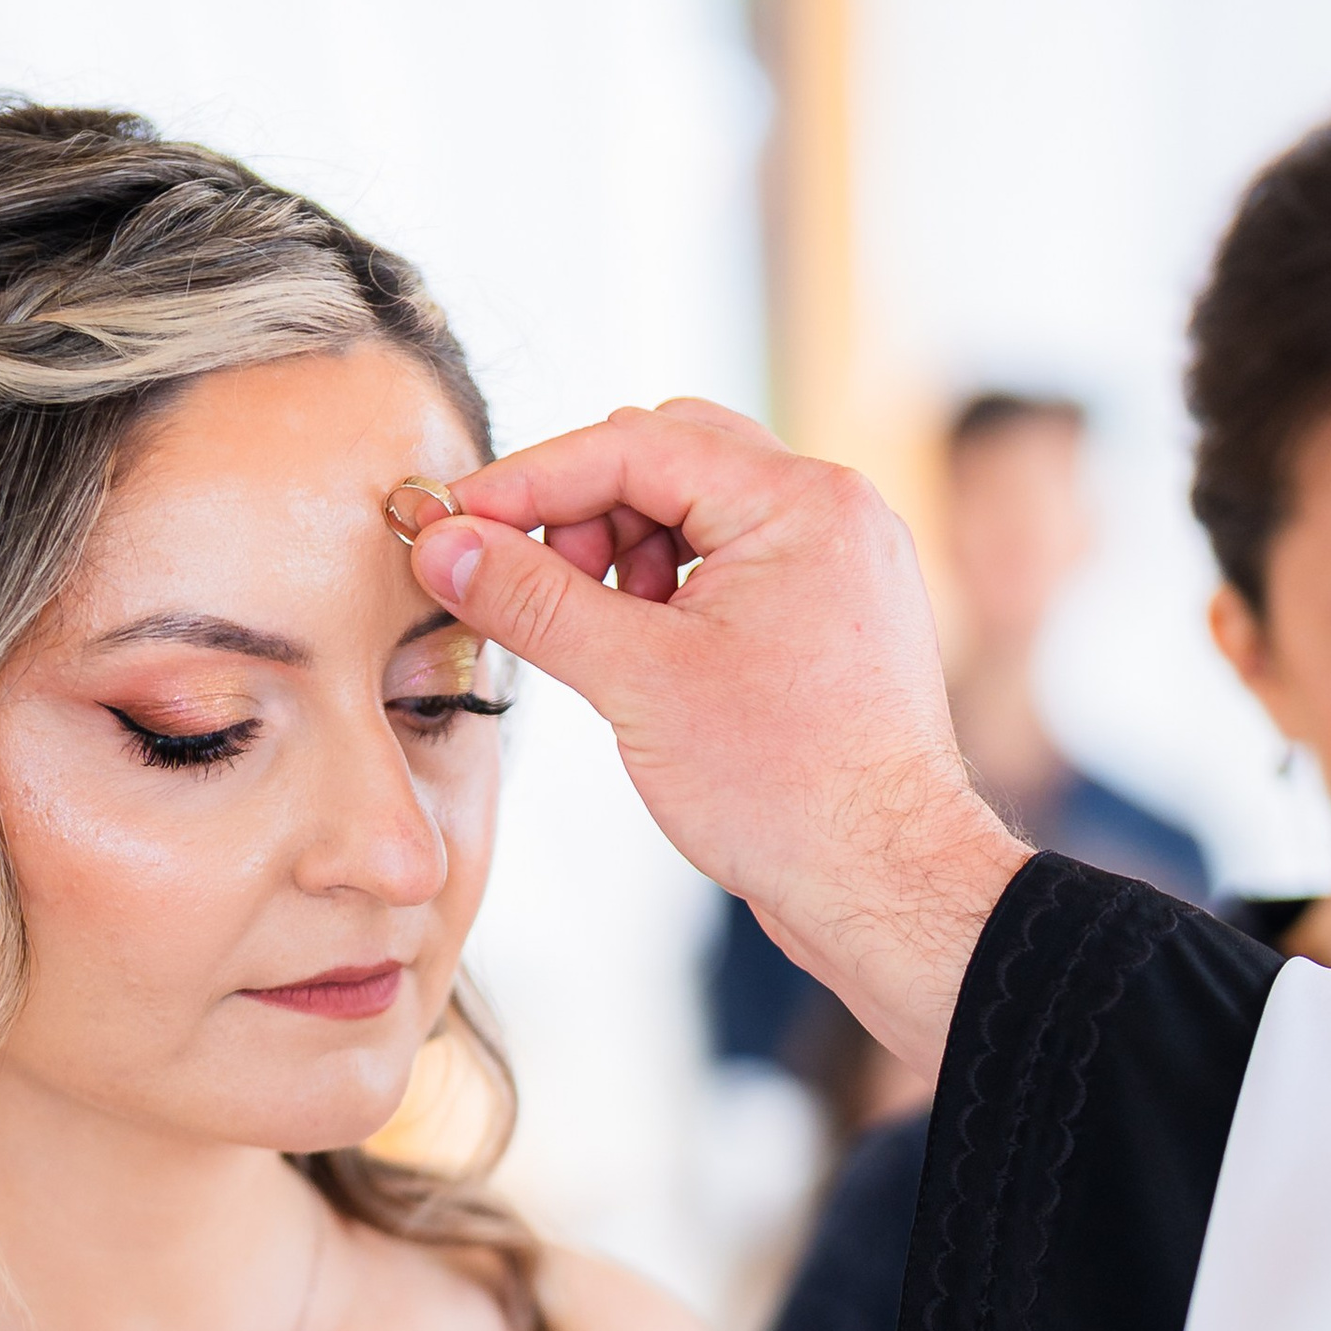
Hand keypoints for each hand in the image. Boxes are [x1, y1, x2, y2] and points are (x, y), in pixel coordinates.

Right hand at [409, 400, 1027, 1071]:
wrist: (886, 885)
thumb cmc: (792, 791)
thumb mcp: (638, 683)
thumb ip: (533, 600)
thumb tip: (444, 546)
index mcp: (801, 502)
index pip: (635, 444)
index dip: (530, 480)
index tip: (453, 522)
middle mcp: (831, 514)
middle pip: (668, 459)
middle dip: (583, 514)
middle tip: (533, 589)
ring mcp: (836, 565)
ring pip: (696, 513)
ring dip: (622, 556)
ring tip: (597, 639)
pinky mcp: (827, 618)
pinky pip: (728, 567)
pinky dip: (667, 595)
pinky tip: (637, 660)